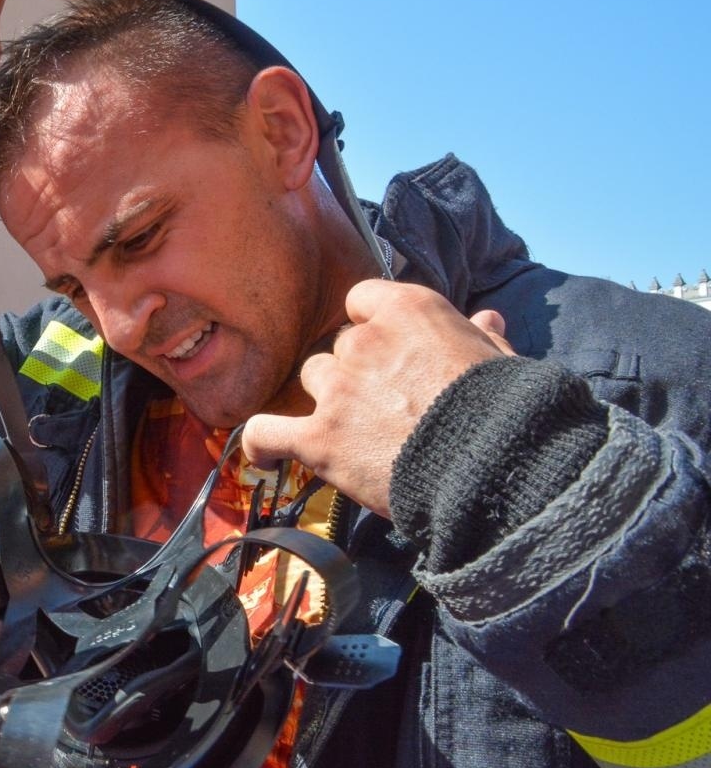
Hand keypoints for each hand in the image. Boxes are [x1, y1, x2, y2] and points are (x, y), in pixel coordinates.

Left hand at [241, 280, 514, 516]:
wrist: (494, 468)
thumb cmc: (506, 414)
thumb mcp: (500, 364)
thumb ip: (480, 339)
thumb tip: (486, 320)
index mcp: (409, 311)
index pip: (362, 299)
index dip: (372, 325)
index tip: (385, 348)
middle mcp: (365, 341)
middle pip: (340, 346)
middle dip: (358, 370)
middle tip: (386, 404)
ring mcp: (338, 389)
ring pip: (312, 379)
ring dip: (327, 400)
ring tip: (354, 431)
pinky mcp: (319, 437)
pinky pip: (266, 431)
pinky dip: (261, 444)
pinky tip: (265, 454)